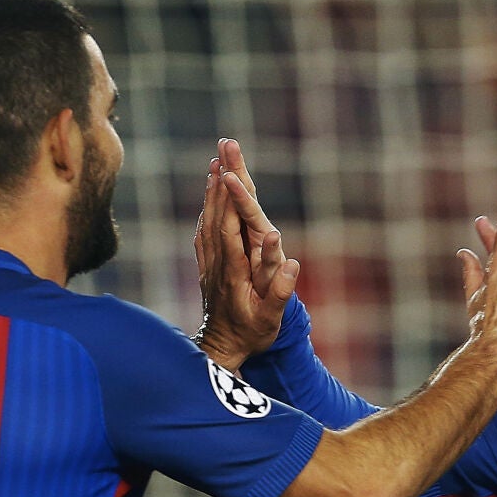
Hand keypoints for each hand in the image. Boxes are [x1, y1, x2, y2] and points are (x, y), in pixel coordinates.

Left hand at [194, 138, 296, 369]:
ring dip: (212, 189)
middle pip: (218, 213)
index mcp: (235, 269)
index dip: (231, 201)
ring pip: (209, 218)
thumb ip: (280, 291)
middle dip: (222, 179)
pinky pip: (205, 230)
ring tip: (216, 159)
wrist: (221, 349)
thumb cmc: (251, 335)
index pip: (231, 228)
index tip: (230, 173)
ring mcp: (211, 262)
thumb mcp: (270, 320)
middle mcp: (219, 260)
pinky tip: (209, 194)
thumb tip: (291, 260)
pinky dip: (207, 208)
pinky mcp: (208, 265)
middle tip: (226, 146)